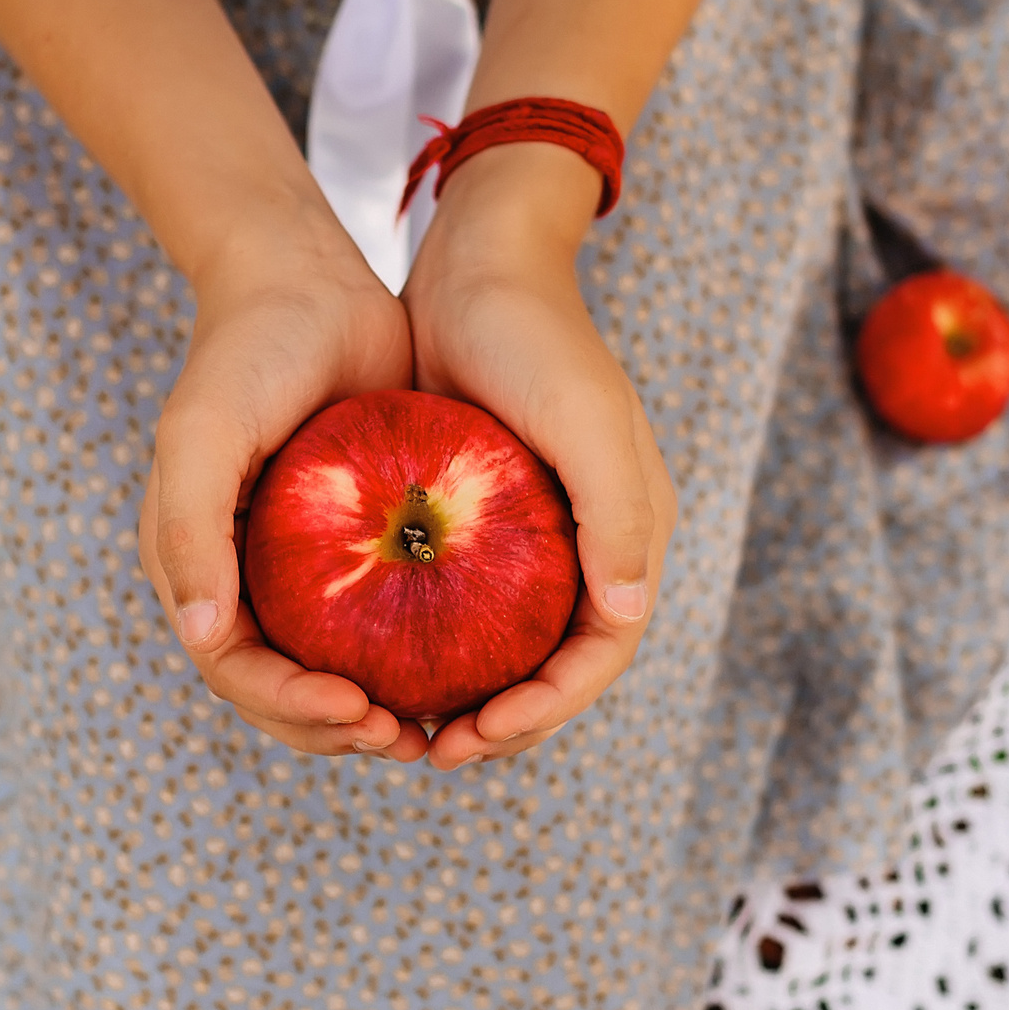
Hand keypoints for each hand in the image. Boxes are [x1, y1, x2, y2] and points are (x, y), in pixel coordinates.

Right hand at [140, 206, 434, 761]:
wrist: (305, 278)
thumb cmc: (246, 353)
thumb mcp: (203, 434)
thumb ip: (190, 531)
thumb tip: (201, 639)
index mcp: (196, 567)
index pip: (237, 670)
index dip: (289, 708)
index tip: (356, 711)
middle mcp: (242, 579)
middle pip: (284, 689)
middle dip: (338, 729)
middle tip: (407, 737)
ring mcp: (299, 565)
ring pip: (334, 667)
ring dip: (377, 709)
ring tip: (437, 723)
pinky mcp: (354, 543)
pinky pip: (381, 616)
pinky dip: (412, 651)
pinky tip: (467, 662)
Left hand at [400, 142, 676, 770]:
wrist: (479, 259)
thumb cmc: (534, 333)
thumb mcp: (580, 419)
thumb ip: (615, 515)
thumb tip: (624, 618)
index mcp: (631, 534)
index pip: (599, 654)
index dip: (548, 709)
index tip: (480, 733)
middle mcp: (591, 545)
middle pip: (555, 666)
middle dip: (505, 723)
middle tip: (433, 749)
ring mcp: (537, 534)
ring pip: (507, 644)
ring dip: (468, 694)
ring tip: (405, 723)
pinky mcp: (483, 517)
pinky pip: (464, 601)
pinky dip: (433, 641)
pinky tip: (377, 659)